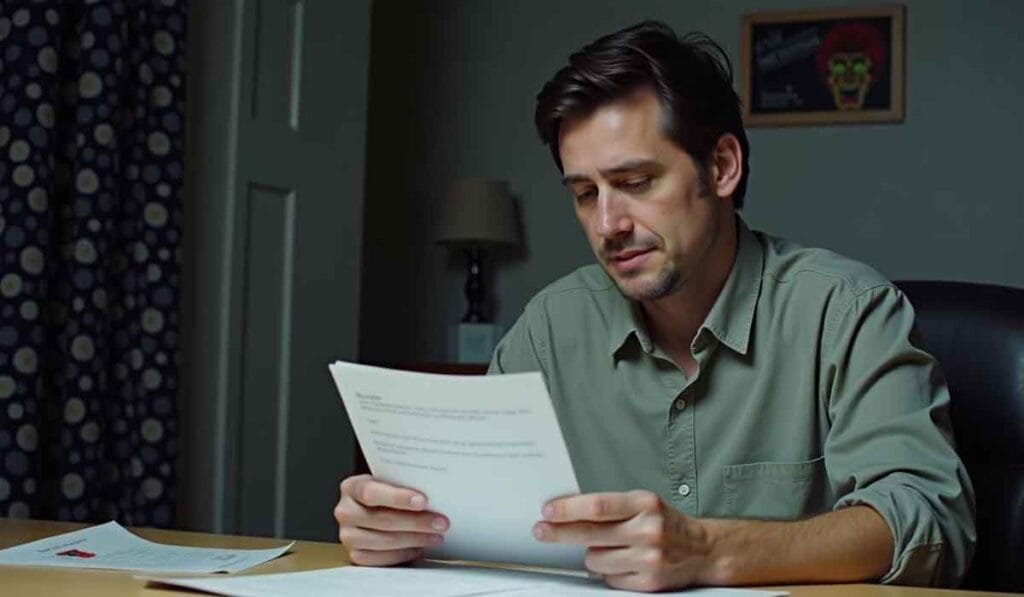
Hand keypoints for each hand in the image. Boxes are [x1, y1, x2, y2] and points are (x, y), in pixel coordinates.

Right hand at [333, 474, 449, 565]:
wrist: (372, 508)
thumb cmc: (385, 493)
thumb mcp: (390, 482)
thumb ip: (404, 485)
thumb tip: (435, 491)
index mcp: (352, 487)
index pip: (371, 492)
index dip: (398, 498)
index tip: (423, 501)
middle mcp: (345, 512)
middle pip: (382, 520)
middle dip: (416, 522)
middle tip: (440, 522)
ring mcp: (348, 536)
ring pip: (384, 541)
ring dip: (415, 539)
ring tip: (436, 535)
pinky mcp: (356, 555)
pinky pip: (382, 558)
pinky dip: (404, 553)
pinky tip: (420, 548)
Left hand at [533, 490, 716, 591]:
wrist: (703, 550)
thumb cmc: (667, 523)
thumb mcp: (644, 504)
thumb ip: (613, 507)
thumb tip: (569, 510)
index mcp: (645, 504)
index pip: (598, 506)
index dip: (569, 509)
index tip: (548, 511)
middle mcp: (648, 530)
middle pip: (590, 533)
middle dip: (560, 532)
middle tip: (541, 530)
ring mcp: (648, 558)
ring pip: (595, 559)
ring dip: (593, 554)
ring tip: (609, 547)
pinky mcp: (648, 582)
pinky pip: (609, 578)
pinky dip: (610, 571)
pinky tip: (623, 562)